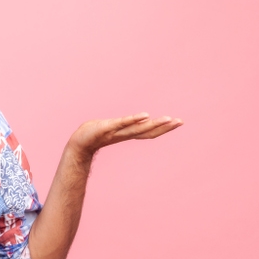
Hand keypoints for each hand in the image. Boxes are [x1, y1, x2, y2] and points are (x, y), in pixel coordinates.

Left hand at [68, 112, 183, 160]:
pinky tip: (145, 115)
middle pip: (147, 131)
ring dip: (153, 123)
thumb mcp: (112, 129)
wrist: (78, 143)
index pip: (148, 131)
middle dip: (164, 127)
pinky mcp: (106, 128)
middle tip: (180, 121)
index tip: (178, 122)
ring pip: (138, 128)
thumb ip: (122, 127)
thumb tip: (131, 124)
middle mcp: (124, 134)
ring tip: (168, 119)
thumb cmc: (94, 134)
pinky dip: (133, 119)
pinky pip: (121, 123)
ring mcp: (116, 131)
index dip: (163, 128)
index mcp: (127, 134)